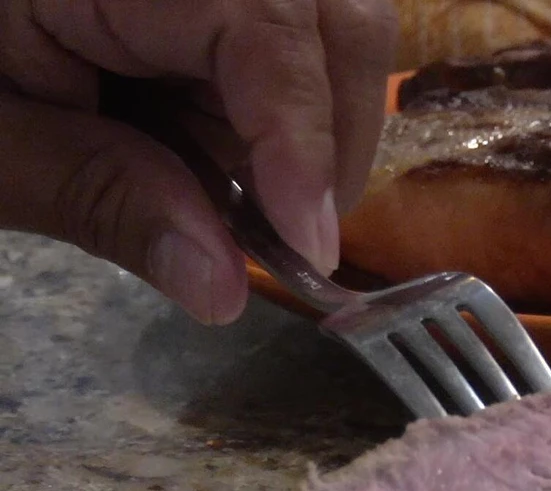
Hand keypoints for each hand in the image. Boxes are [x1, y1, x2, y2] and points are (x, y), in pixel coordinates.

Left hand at [0, 0, 395, 323]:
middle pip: (332, 11)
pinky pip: (292, 35)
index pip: (259, 24)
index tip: (309, 246)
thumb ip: (104, 198)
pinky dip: (279, 107)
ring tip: (248, 195)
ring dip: (314, 122)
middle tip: (292, 236)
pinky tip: (223, 153)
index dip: (301, 136)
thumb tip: (225, 287)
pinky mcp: (203, 1)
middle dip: (332, 129)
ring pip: (332, 21)